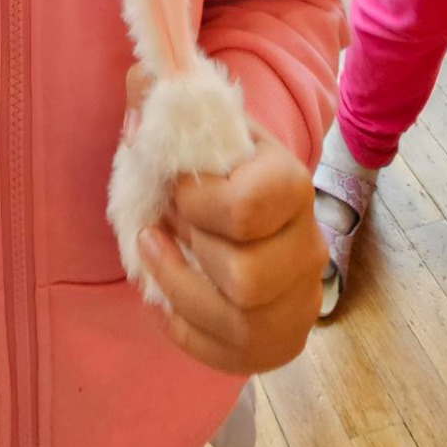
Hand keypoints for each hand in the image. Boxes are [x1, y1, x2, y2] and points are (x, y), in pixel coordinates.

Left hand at [135, 120, 322, 373]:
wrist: (250, 211)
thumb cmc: (216, 166)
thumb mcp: (195, 123)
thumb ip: (162, 98)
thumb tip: (139, 94)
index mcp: (291, 184)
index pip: (249, 206)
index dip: (197, 201)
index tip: (176, 188)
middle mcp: (306, 248)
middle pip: (245, 274)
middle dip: (189, 250)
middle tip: (166, 223)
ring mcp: (295, 303)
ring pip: (236, 319)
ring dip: (178, 286)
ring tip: (154, 251)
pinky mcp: (275, 344)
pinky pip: (222, 352)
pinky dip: (180, 325)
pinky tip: (163, 294)